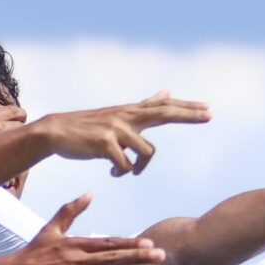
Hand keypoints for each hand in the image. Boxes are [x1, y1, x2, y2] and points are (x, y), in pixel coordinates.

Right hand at [0, 196, 167, 264]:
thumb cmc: (31, 255)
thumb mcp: (49, 230)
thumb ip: (70, 211)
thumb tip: (89, 194)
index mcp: (75, 245)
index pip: (109, 244)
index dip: (131, 244)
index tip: (151, 244)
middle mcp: (76, 261)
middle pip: (115, 259)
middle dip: (139, 257)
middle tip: (161, 256)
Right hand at [34, 92, 212, 175]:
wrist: (55, 132)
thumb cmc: (88, 127)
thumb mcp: (118, 115)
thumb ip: (144, 105)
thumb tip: (167, 90)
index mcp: (129, 112)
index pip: (163, 107)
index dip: (186, 108)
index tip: (207, 109)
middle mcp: (126, 117)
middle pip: (164, 113)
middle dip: (188, 114)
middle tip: (209, 115)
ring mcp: (116, 129)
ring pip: (146, 151)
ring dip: (140, 167)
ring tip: (125, 171)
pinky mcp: (104, 144)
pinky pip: (126, 165)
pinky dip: (123, 172)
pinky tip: (114, 173)